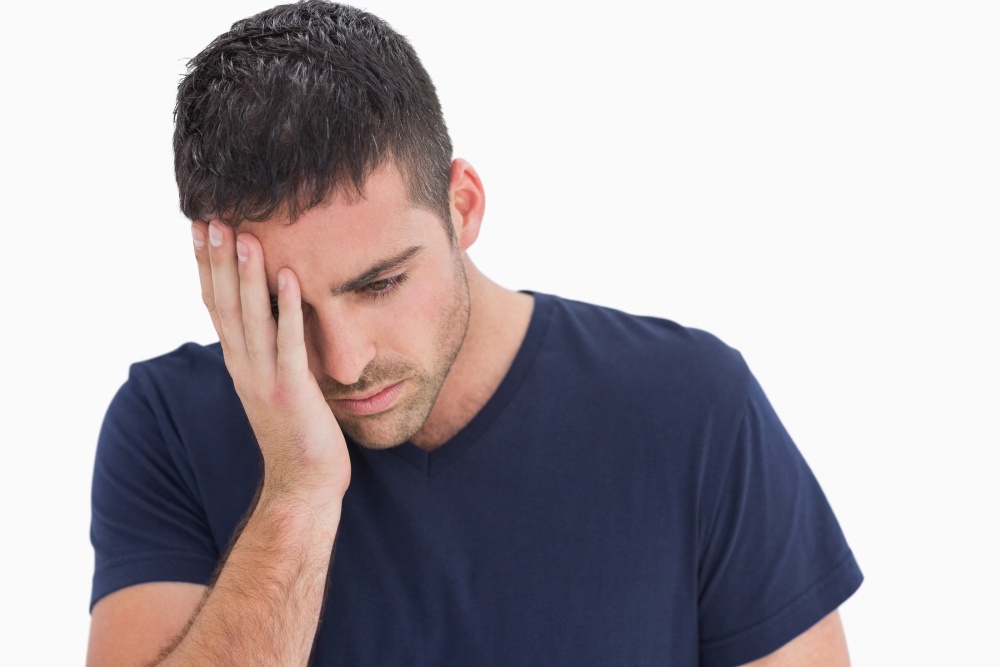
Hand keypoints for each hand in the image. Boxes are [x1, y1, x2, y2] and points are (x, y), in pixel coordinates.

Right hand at [192, 220, 349, 504]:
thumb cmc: (297, 431)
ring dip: (246, 276)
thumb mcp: (274, 383)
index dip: (207, 266)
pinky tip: (291, 277)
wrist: (304, 484)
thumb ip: (268, 350)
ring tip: (244, 235)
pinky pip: (289, 343)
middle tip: (211, 217)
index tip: (202, 226)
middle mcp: (243, 366)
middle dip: (216, 260)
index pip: (215, 305)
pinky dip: (288, 309)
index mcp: (238, 362)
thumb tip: (271, 315)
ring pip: (250, 318)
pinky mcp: (293, 390)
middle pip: (223, 304)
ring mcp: (264, 379)